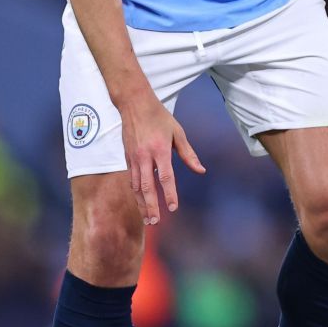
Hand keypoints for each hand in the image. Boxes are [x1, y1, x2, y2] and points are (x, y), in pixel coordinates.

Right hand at [120, 93, 205, 224]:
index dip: (169, 194)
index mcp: (160, 150)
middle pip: (147, 187)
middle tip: (155, 222)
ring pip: (136, 186)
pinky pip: (131, 179)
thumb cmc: (160, 117)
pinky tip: (140, 202)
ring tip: (147, 219)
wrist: (134, 104)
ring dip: (141, 204)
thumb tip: (201, 170)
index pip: (165, 177)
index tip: (173, 208)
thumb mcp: (178, 133)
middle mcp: (144, 156)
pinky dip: (135, 193)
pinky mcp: (127, 157)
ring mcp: (133, 158)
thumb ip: (188, 154)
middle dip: (150, 206)